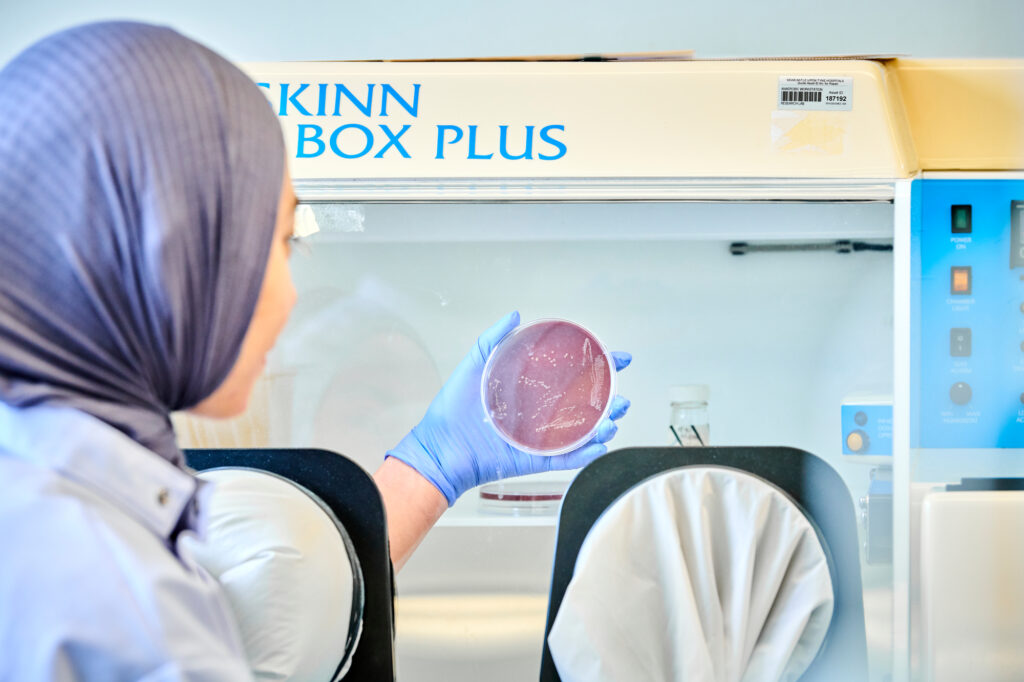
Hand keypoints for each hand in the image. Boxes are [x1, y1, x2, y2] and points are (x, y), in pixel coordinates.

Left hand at [386, 311, 630, 505]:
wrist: (439, 448)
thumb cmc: (451, 410)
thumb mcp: (472, 365)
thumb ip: (493, 339)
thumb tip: (515, 315)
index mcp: (529, 389)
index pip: (570, 374)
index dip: (598, 365)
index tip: (618, 358)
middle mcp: (538, 412)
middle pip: (584, 405)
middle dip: (610, 401)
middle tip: (621, 397)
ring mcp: (538, 437)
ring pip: (581, 433)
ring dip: (603, 426)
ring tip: (613, 419)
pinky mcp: (534, 460)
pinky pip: (565, 459)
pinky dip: (585, 454)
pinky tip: (599, 445)